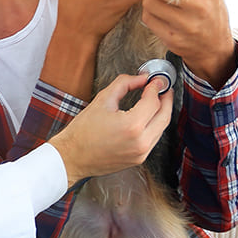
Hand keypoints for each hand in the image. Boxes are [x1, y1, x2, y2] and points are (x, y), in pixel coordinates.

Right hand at [49, 74, 173, 187]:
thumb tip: (140, 78)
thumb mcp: (102, 100)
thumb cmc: (82, 132)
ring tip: (155, 101)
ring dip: (161, 113)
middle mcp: (141, 142)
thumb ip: (124, 84)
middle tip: (162, 88)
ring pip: (161, 128)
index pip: (153, 102)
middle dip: (166, 99)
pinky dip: (153, 126)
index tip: (154, 81)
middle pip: (164, 116)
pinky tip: (147, 117)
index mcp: (132, 126)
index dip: (155, 88)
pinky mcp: (138, 159)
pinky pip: (153, 139)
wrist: (72, 157)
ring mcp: (141, 153)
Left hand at [143, 0, 236, 87]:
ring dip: (149, 0)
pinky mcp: (173, 38)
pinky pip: (147, 19)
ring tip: (160, 2)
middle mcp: (198, 4)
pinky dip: (149, 14)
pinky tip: (160, 15)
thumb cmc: (210, 10)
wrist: (215, 47)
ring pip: (148, 2)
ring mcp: (185, 24)